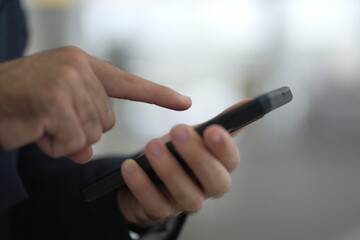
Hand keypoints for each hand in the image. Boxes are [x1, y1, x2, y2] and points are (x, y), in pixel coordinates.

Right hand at [0, 46, 190, 162]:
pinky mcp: (55, 100)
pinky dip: (55, 145)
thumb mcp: (54, 113)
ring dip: (65, 139)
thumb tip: (85, 152)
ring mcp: (67, 81)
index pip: (129, 83)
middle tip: (49, 121)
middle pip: (107, 120)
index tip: (184, 102)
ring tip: (39, 123)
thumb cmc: (18, 103)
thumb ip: (78, 128)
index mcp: (83, 65)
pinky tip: (35, 130)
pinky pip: (73, 141)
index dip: (158, 94)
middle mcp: (78, 68)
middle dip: (80, 130)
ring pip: (91, 133)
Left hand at [117, 124, 239, 224]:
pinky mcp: (160, 211)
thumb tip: (247, 102)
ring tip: (151, 147)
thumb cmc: (176, 154)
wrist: (148, 177)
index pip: (231, 161)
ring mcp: (184, 202)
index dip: (224, 147)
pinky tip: (129, 166)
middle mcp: (206, 188)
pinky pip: (153, 203)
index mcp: (218, 167)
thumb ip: (218, 123)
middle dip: (197, 156)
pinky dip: (141, 185)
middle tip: (178, 131)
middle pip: (215, 181)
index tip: (212, 129)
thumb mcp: (195, 136)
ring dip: (169, 169)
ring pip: (186, 194)